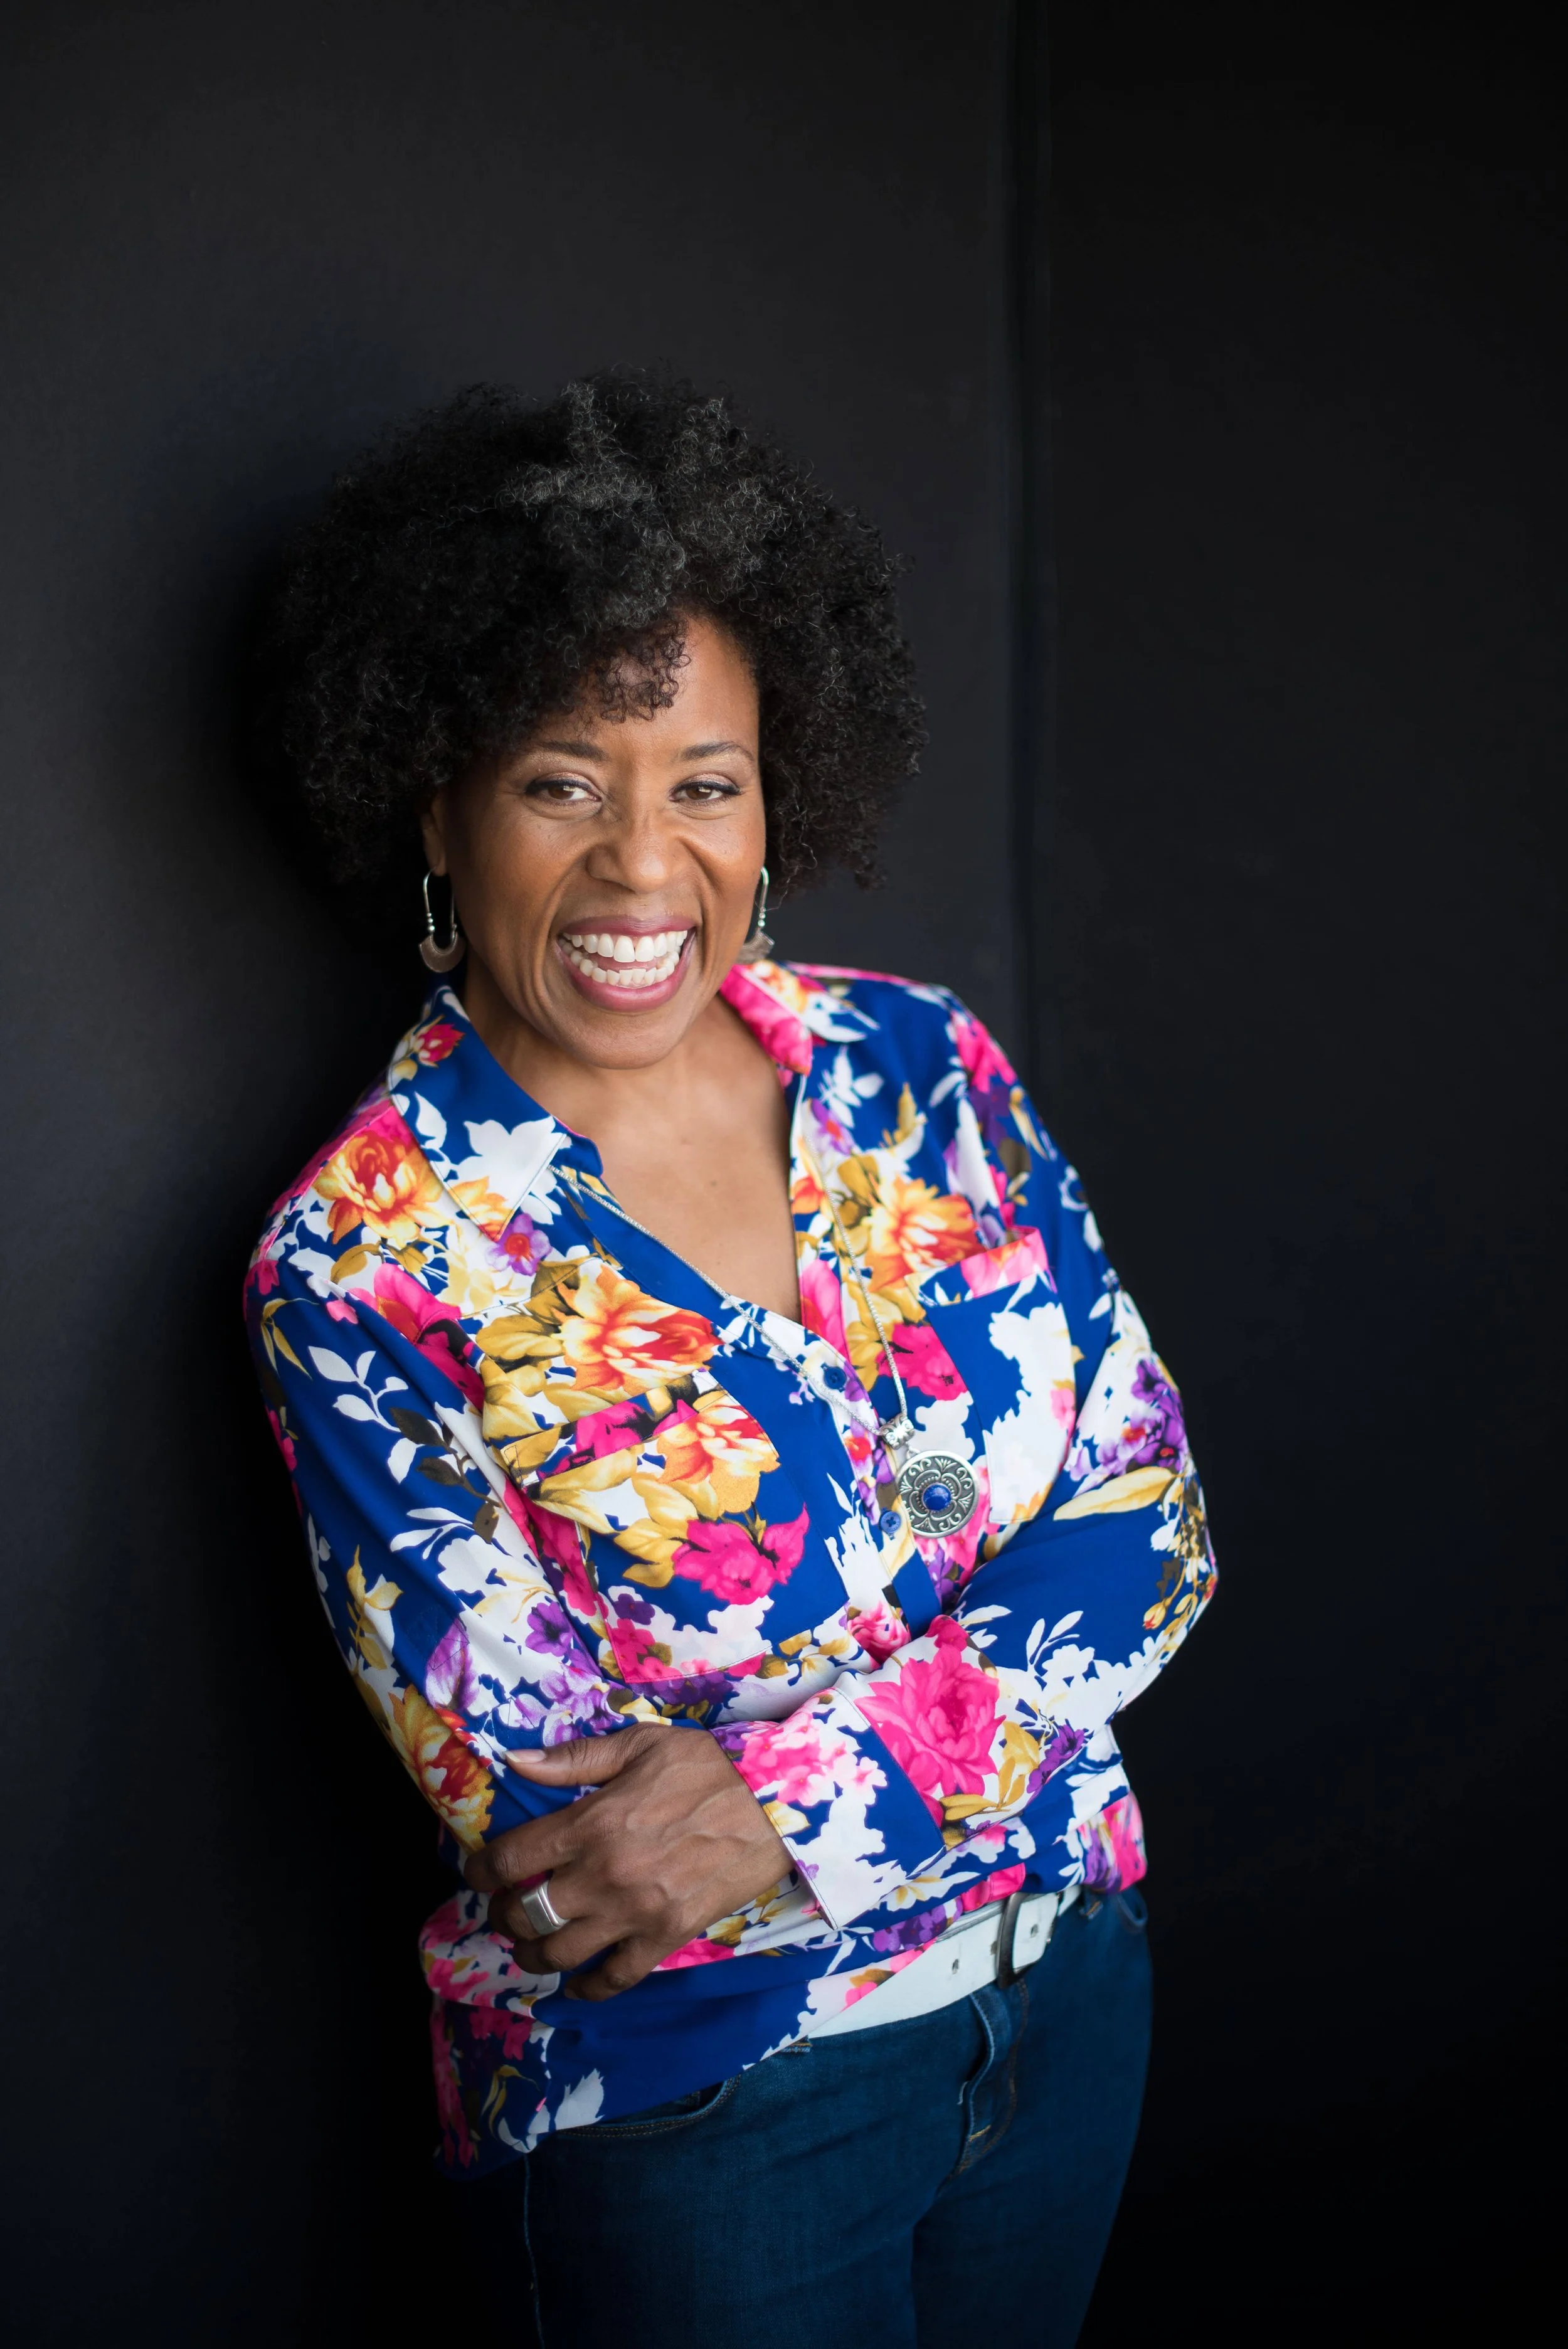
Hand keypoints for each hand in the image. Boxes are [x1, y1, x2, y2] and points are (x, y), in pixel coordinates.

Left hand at [464, 1724, 791, 2000]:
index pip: (509, 1859)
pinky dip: (587, 1989)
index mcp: (591, 1823)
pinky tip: (576, 1983)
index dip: (480, 1870)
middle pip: (525, 1914)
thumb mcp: (640, 1745)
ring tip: (531, 1944)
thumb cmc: (706, 1767)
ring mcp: (634, 1913)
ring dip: (533, 1954)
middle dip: (503, 1915)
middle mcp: (603, 1874)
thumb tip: (513, 1760)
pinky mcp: (665, 1938)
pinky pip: (613, 1979)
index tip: (478, 1873)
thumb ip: (574, 1759)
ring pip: (558, 1953)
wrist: (775, 1803)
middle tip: (506, 1908)